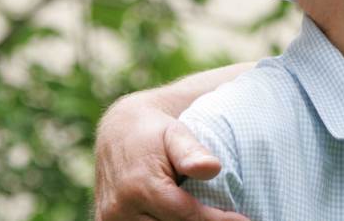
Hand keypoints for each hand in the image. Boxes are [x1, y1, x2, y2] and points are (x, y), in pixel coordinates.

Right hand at [94, 93, 248, 220]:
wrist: (118, 133)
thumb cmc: (155, 132)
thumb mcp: (176, 133)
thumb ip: (192, 153)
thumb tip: (213, 168)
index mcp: (140, 186)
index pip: (187, 215)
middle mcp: (121, 208)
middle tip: (232, 219)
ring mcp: (111, 220)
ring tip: (210, 218)